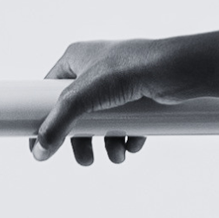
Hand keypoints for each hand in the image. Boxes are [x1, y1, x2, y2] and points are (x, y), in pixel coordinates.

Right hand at [31, 40, 169, 162]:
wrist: (179, 69)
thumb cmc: (129, 69)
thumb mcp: (83, 97)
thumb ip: (58, 124)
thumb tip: (39, 151)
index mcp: (75, 58)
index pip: (48, 92)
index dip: (43, 119)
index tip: (40, 145)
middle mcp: (95, 69)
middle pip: (76, 113)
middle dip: (81, 140)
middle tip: (85, 159)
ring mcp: (118, 83)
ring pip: (102, 121)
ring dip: (107, 144)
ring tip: (116, 156)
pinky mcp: (140, 96)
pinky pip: (126, 123)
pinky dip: (127, 137)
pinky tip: (133, 145)